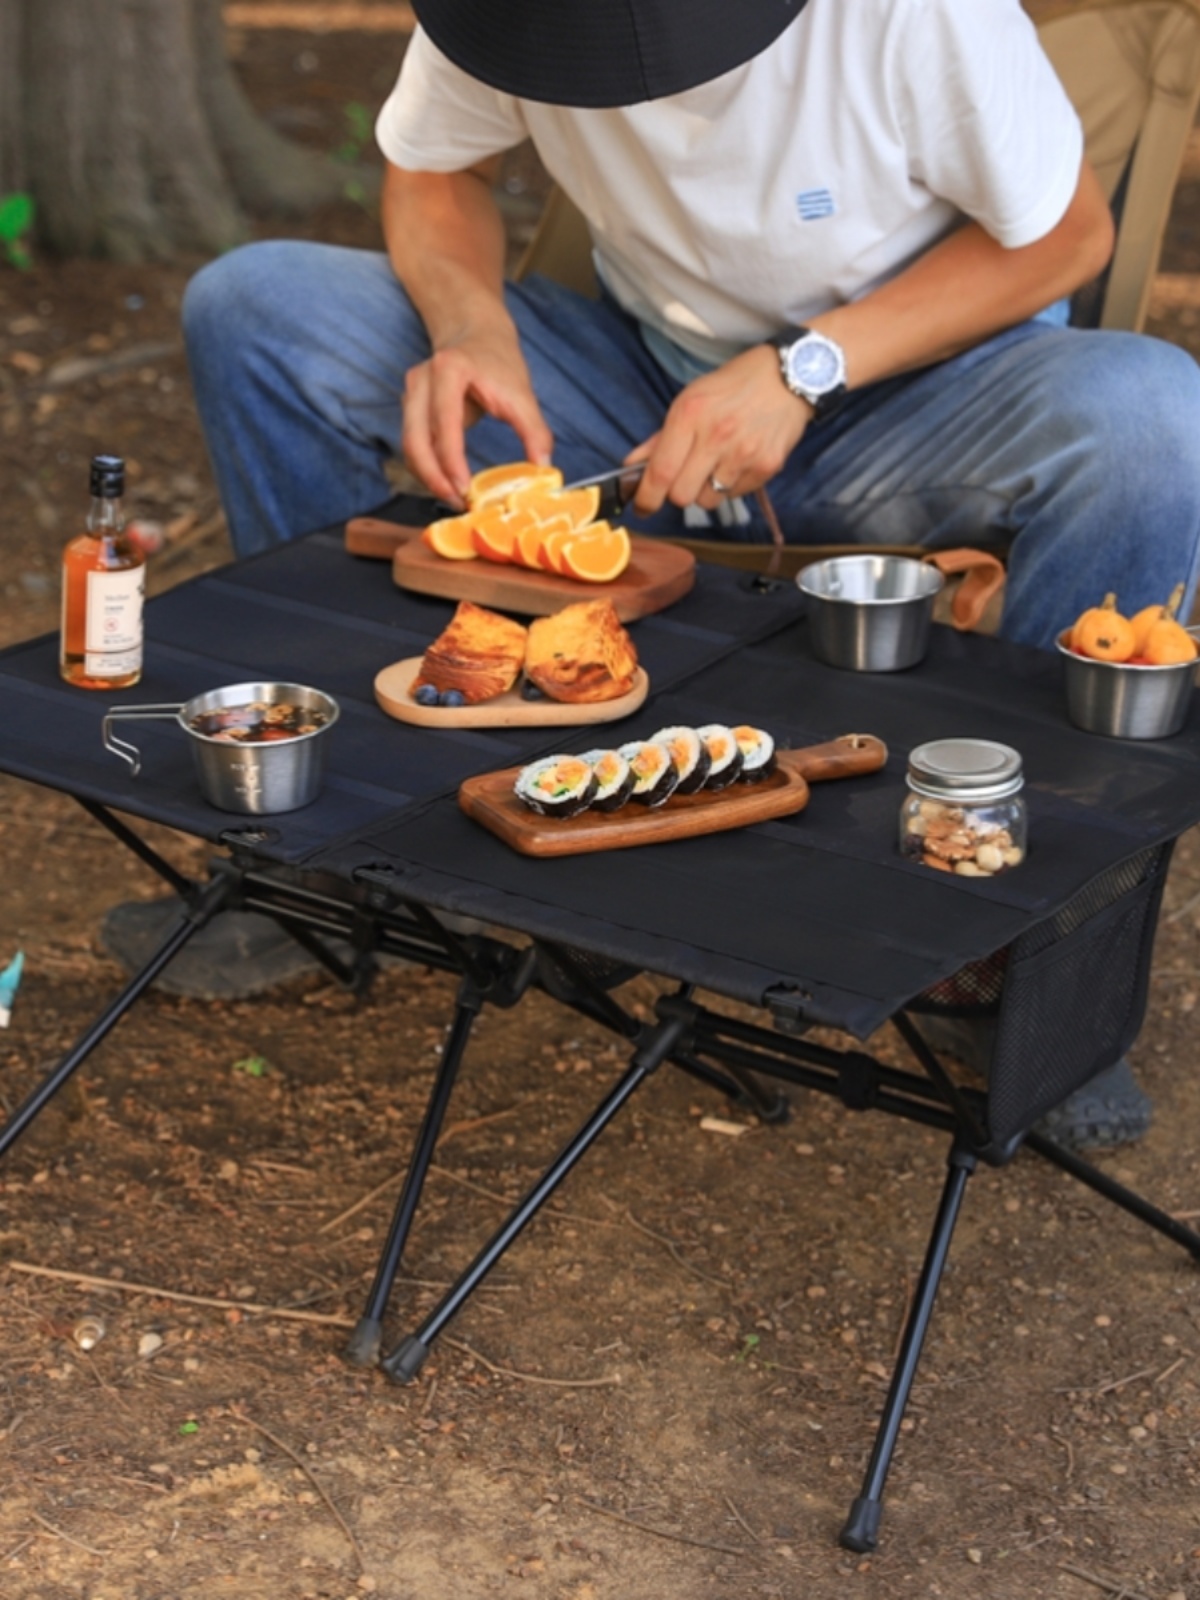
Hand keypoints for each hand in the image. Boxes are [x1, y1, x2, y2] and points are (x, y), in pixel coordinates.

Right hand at [402, 320, 553, 507]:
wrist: (475, 333)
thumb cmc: (498, 361)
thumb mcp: (522, 394)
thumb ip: (535, 432)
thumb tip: (544, 470)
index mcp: (449, 371)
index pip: (443, 423)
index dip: (451, 461)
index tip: (466, 490)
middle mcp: (421, 381)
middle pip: (415, 440)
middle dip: (434, 478)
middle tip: (458, 502)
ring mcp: (411, 393)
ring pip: (409, 447)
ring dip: (428, 477)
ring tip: (455, 498)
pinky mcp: (410, 407)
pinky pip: (412, 445)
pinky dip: (426, 468)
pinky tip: (447, 483)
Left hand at [628, 344, 811, 513]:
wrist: (789, 377)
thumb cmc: (734, 386)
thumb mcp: (691, 399)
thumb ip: (660, 437)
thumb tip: (632, 465)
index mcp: (690, 415)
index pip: (660, 473)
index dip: (646, 498)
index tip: (642, 507)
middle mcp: (716, 436)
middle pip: (682, 496)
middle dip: (678, 492)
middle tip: (686, 476)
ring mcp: (743, 454)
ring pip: (708, 500)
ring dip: (706, 489)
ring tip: (717, 463)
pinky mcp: (766, 467)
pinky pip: (735, 495)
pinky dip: (731, 485)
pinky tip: (738, 460)